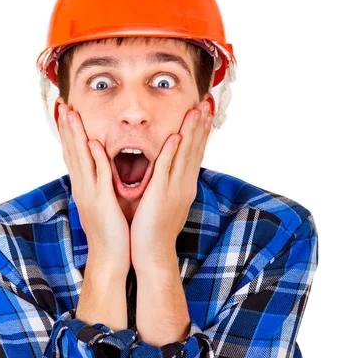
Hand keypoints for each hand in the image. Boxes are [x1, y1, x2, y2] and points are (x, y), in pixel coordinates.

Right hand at [57, 100, 130, 277]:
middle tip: (62, 105)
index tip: (66, 114)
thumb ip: (100, 186)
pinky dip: (95, 159)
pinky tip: (93, 143)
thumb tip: (99, 172)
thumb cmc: (110, 232)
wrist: (109, 256)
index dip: (69, 134)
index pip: (74, 155)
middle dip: (67, 128)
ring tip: (70, 114)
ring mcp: (90, 194)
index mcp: (84, 187)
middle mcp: (82, 187)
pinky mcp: (101, 201)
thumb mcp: (103, 204)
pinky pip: (98, 176)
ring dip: (75, 136)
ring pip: (80, 159)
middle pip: (72, 152)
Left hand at [130, 100, 212, 270]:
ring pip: (185, 155)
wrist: (153, 253)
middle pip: (195, 150)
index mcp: (184, 186)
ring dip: (191, 132)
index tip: (203, 115)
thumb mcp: (164, 202)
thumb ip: (167, 184)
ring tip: (197, 111)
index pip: (194, 155)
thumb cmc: (154, 229)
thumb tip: (168, 172)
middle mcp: (184, 185)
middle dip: (200, 126)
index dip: (200, 134)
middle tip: (205, 104)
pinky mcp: (162, 195)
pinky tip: (176, 136)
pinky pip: (167, 170)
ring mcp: (175, 190)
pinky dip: (172, 152)